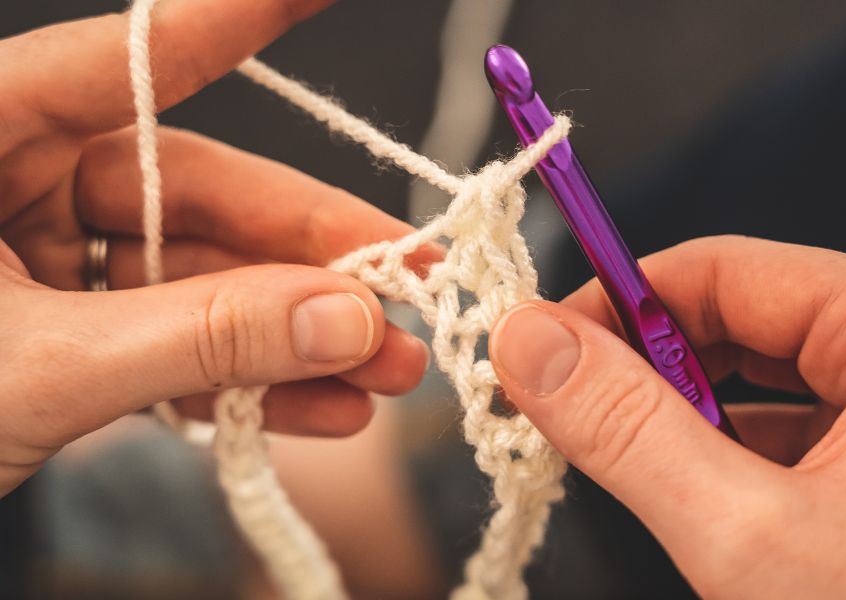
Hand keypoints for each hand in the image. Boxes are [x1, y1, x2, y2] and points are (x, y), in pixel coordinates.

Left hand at [0, 0, 432, 494]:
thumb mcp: (37, 369)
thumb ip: (196, 337)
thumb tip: (344, 318)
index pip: (131, 60)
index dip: (237, 20)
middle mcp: (17, 184)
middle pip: (202, 196)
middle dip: (315, 257)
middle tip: (412, 289)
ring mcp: (47, 264)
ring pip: (203, 282)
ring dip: (298, 336)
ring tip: (388, 373)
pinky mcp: (69, 336)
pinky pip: (175, 344)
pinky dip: (244, 382)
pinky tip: (318, 410)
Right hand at [490, 235, 845, 597]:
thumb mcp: (749, 539)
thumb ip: (628, 429)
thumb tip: (531, 342)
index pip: (730, 269)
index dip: (621, 302)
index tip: (547, 345)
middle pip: (749, 316)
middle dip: (653, 364)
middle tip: (575, 408)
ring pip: (772, 371)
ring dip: (691, 410)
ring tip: (638, 460)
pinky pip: (805, 421)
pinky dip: (738, 448)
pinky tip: (703, 489)